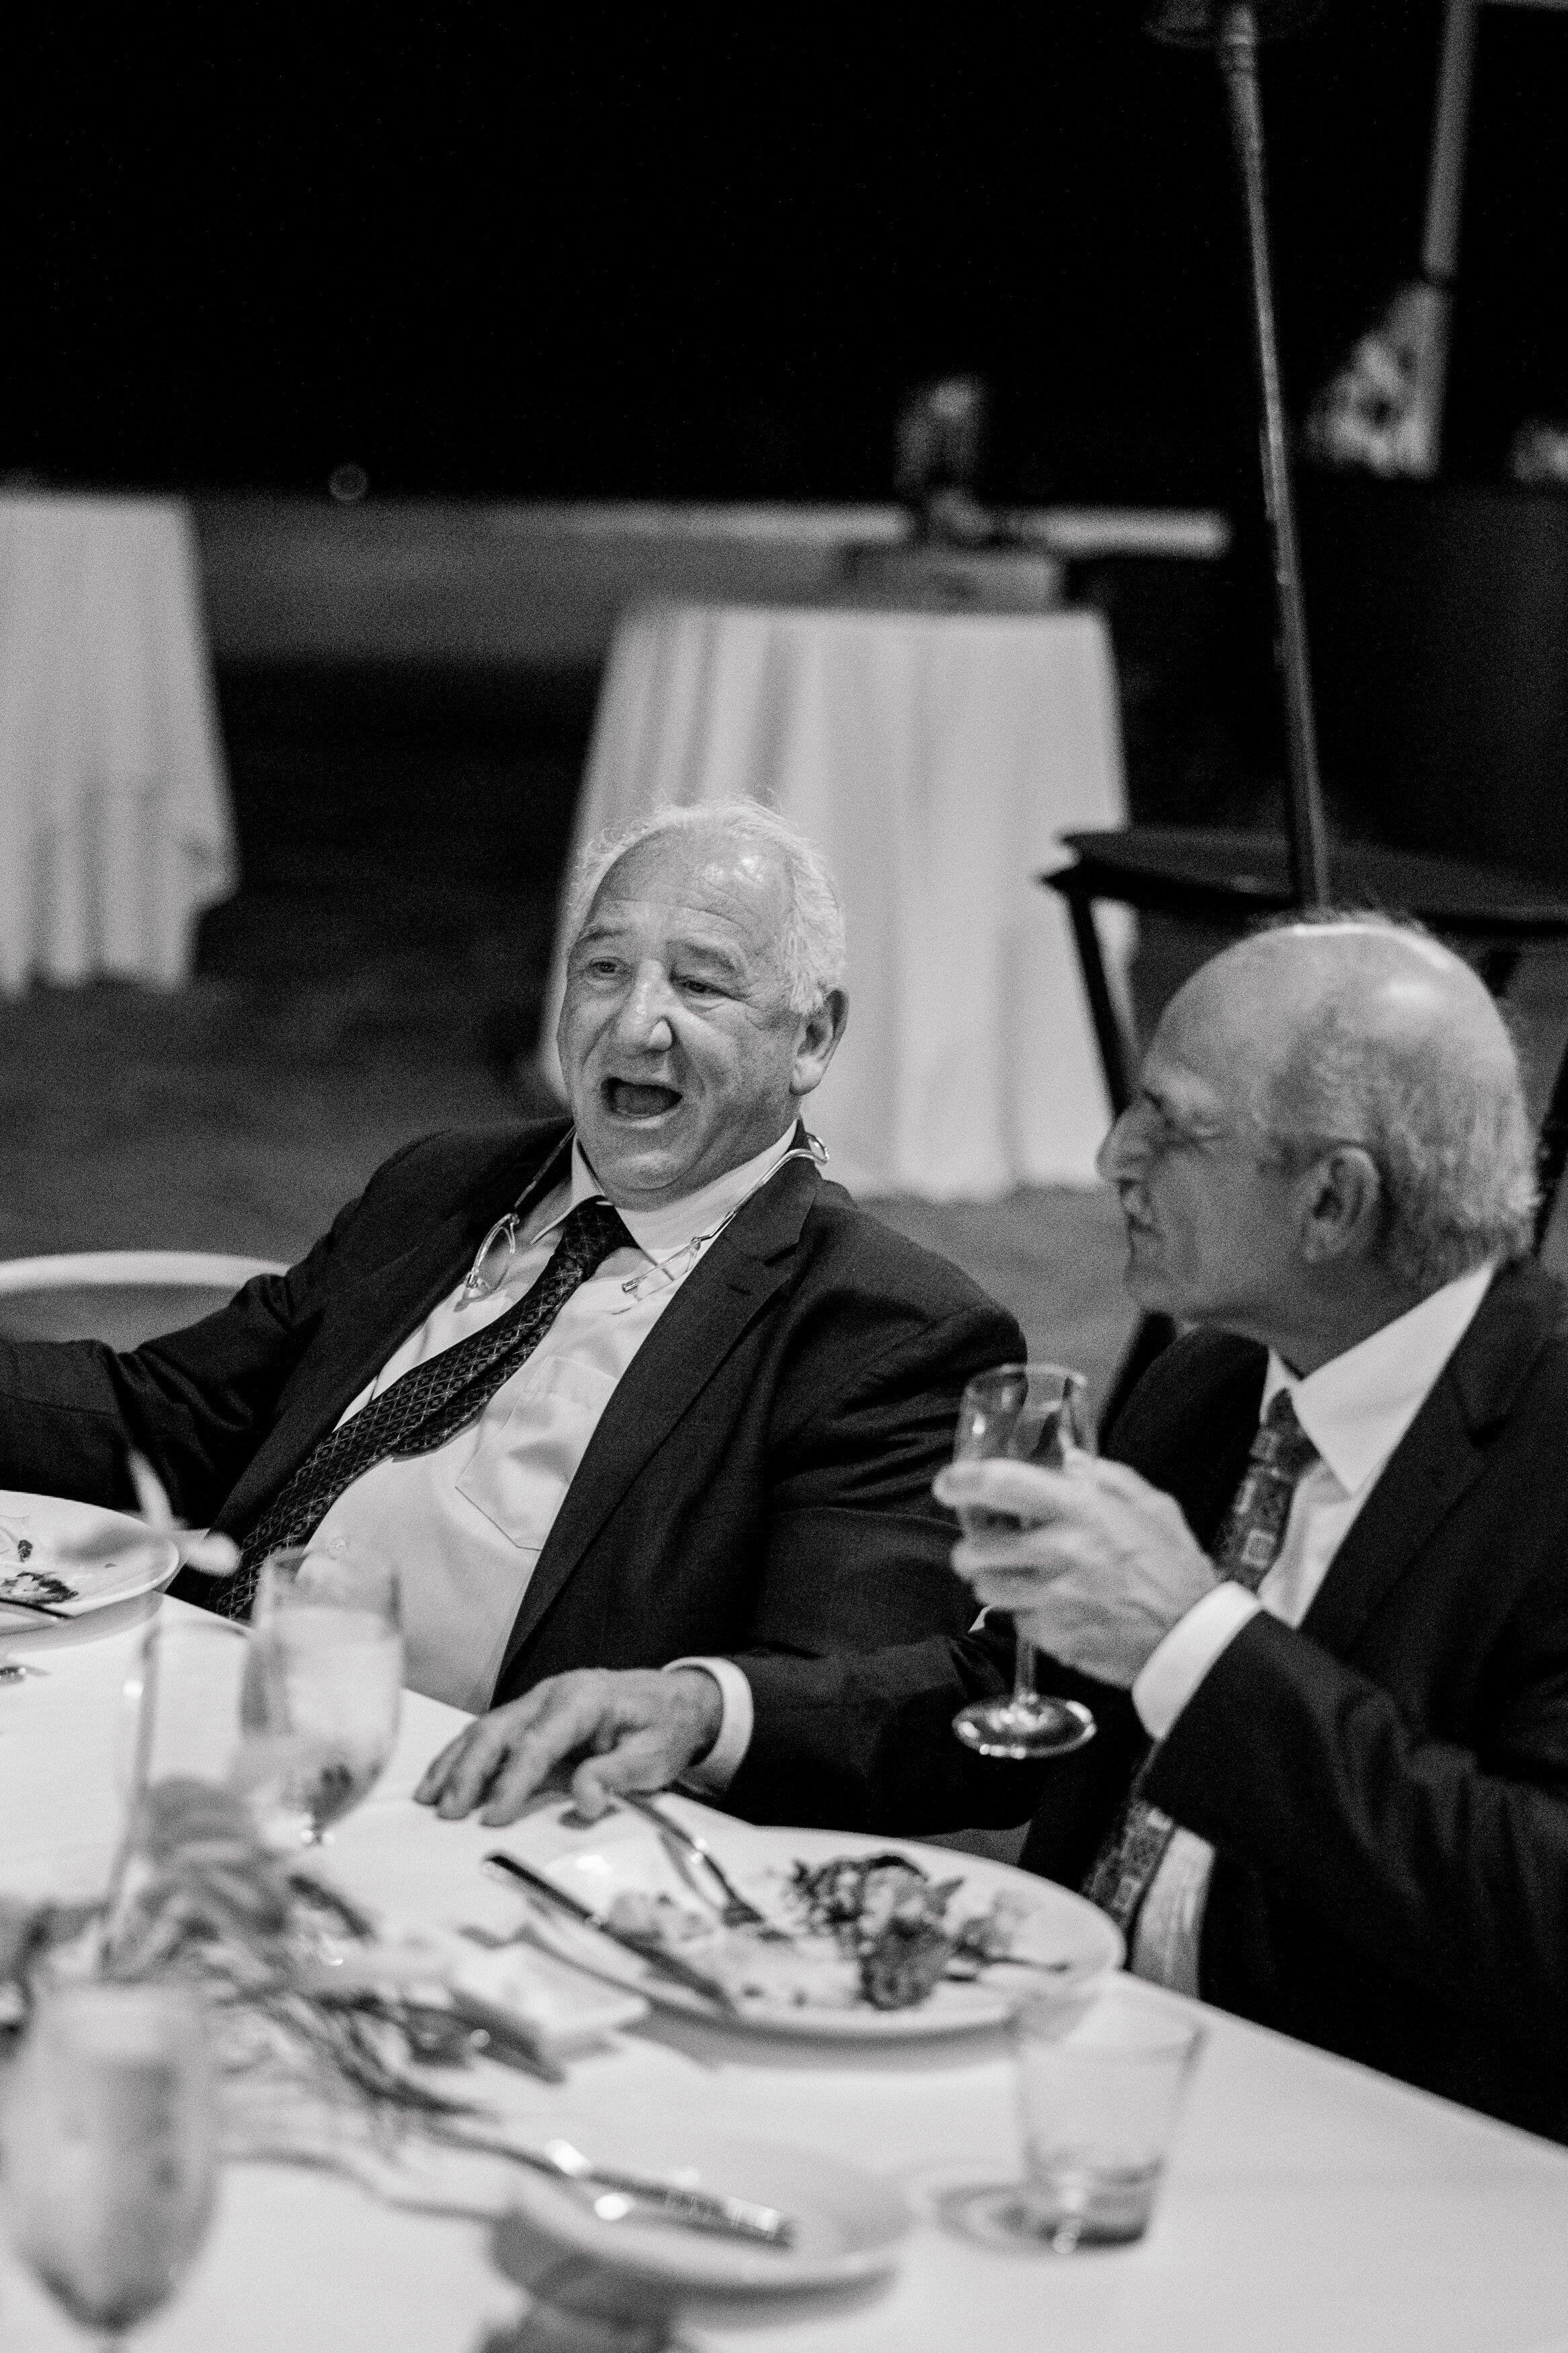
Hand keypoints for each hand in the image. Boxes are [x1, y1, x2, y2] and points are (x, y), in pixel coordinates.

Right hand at [413, 1666, 724, 1825]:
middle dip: (469, 1772)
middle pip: (499, 1730)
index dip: (513, 1780)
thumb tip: (583, 1799)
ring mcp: (537, 1701)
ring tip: (429, 1799)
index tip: (493, 1817)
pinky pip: (489, 1733)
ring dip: (455, 1764)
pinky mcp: (530, 1715)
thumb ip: (617, 1774)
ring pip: (485, 1729)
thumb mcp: (655, 1755)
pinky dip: (461, 1756)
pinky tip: (440, 1780)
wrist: (675, 1700)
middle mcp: (552, 1694)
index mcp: (584, 1699)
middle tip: (448, 1812)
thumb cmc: (664, 1727)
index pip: (538, 1741)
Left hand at [934, 1456, 1216, 1687]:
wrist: (1191, 1641)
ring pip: (987, 1588)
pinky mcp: (1053, 1637)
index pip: (1004, 1484)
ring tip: (1011, 1577)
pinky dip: (1024, 1614)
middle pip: (977, 1548)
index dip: (964, 1481)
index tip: (946, 1483)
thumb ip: (1108, 1479)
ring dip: (991, 1581)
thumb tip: (1070, 1462)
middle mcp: (1061, 1552)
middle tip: (979, 1547)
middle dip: (969, 1547)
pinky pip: (1017, 1621)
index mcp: (1083, 1511)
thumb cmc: (1176, 1570)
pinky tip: (1048, 1608)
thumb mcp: (1154, 1508)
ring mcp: (1053, 1599)